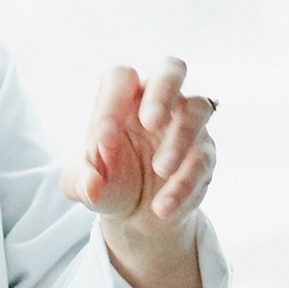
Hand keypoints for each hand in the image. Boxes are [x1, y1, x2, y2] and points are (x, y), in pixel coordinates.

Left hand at [68, 57, 217, 287]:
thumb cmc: (105, 188)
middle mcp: (157, 106)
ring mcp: (187, 128)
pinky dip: (189, 184)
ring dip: (183, 144)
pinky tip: (166, 208)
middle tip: (152, 122)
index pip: (119, 79)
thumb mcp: (83, 190)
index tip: (100, 144)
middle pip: (172, 67)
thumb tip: (91, 178)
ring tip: (160, 181)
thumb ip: (80, 180)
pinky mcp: (207, 155)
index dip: (111, 104)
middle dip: (166, 90)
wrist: (138, 220)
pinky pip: (209, 159)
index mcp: (120, 101)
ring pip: (201, 110)